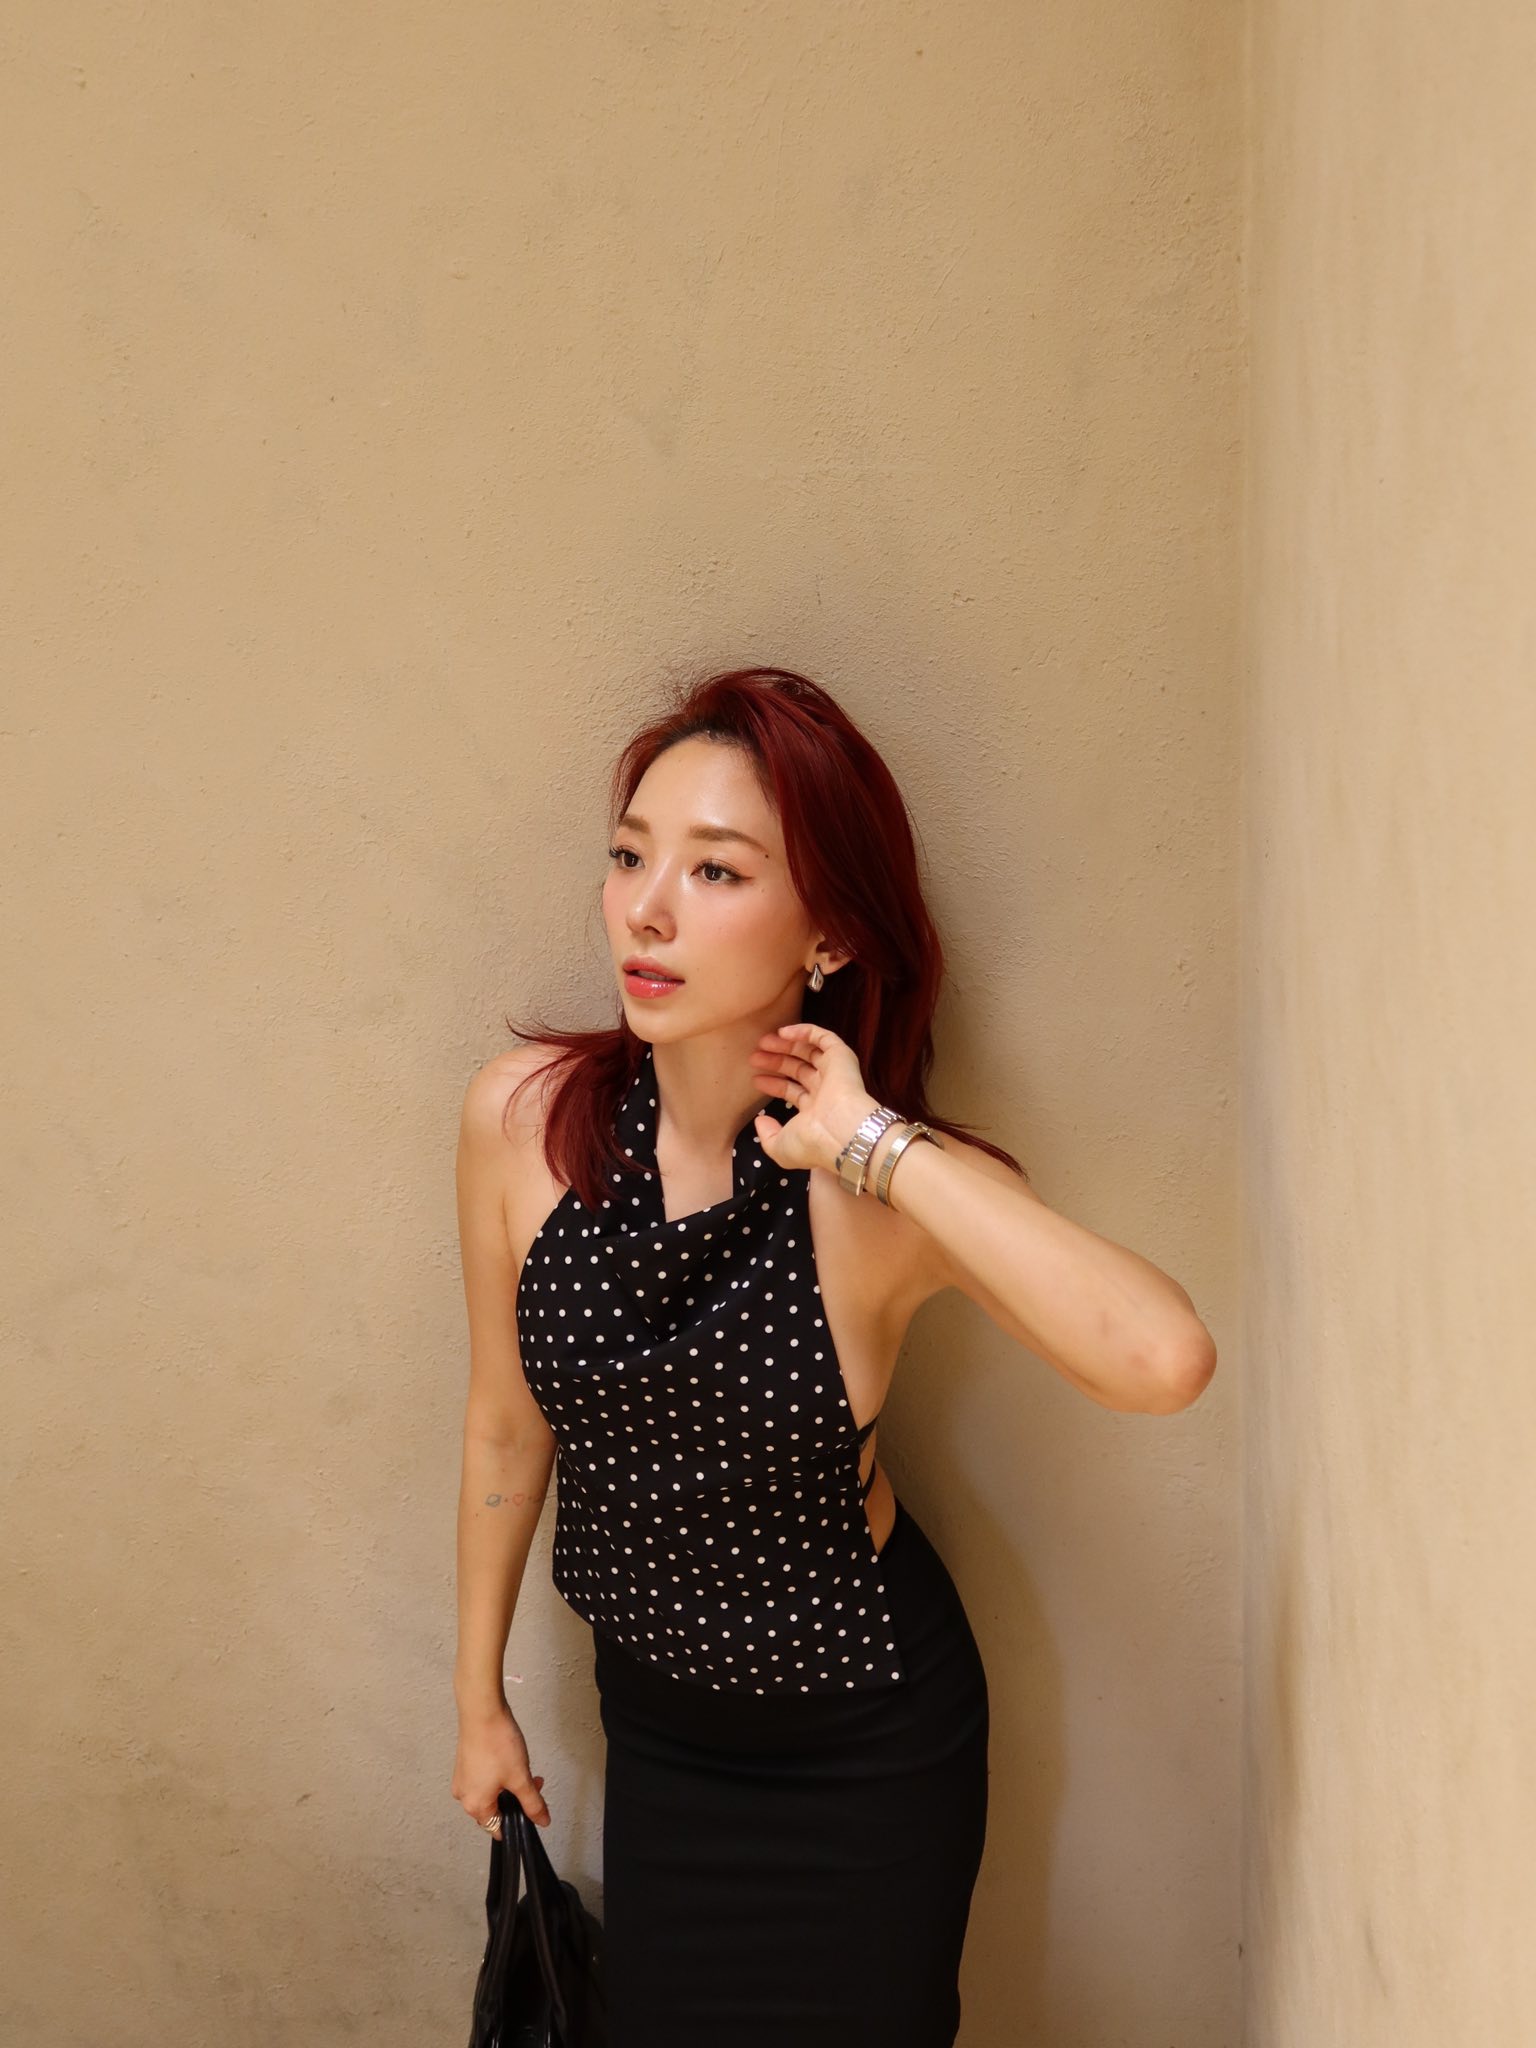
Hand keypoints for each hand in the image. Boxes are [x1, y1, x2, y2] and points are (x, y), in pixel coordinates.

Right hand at [451, 1700, 551, 1834]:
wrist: (482, 1711)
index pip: (498, 1828)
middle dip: (517, 1799)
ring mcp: (462, 1779)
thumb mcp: (520, 1778)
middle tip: (534, 1783)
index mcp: (475, 1806)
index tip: (532, 1808)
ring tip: (525, 1768)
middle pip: (495, 1810)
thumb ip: (533, 1803)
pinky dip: (499, 1775)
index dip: (518, 1821)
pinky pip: (483, 1779)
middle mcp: (464, 1796)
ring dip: (510, 1786)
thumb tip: (542, 1821)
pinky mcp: (464, 1764)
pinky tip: (510, 1760)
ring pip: (490, 1793)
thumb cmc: (497, 1744)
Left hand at [748, 1021, 877, 1176]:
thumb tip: (760, 1120)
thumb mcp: (780, 1149)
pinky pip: (823, 1038)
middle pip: (798, 1070)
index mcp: (816, 1112)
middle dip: (776, 1062)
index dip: (773, 1084)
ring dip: (786, 1045)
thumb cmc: (813, 1143)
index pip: (793, 1092)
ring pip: (809, 1052)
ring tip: (762, 1042)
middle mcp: (826, 1091)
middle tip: (754, 1058)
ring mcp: (834, 1073)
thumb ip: (767, 1136)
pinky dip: (804, 1032)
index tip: (754, 1080)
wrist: (842, 1132)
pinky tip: (783, 1032)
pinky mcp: (841, 1057)